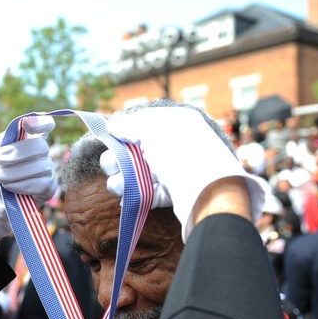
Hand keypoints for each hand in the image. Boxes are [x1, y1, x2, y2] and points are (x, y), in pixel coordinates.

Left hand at [0, 115, 57, 236]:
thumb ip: (4, 139)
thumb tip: (21, 134)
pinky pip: (42, 184)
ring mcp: (48, 170)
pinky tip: (9, 187)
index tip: (27, 125)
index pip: (45, 125)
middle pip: (40, 146)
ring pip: (39, 166)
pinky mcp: (48, 189)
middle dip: (16, 154)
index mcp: (29, 139)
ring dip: (13, 172)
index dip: (41, 123)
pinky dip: (22, 185)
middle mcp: (42, 152)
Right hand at [103, 105, 267, 240]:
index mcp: (174, 122)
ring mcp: (172, 170)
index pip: (142, 121)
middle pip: (135, 150)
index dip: (123, 130)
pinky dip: (134, 194)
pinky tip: (127, 197)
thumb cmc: (181, 152)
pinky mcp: (171, 193)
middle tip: (111, 166)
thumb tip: (111, 124)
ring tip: (119, 186)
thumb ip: (129, 125)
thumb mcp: (152, 129)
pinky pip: (147, 191)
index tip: (109, 138)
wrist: (208, 191)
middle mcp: (173, 144)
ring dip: (122, 179)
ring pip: (137, 173)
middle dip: (117, 159)